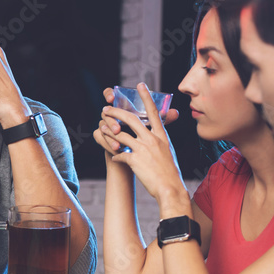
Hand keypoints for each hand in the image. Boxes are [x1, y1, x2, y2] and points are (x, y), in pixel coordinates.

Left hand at [98, 85, 186, 206]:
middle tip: (106, 109)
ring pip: (120, 134)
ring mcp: (143, 149)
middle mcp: (152, 139)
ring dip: (109, 131)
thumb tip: (154, 138)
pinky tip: (114, 158)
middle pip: (131, 119)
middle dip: (116, 112)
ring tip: (102, 129)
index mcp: (161, 136)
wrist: (170, 189)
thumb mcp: (168, 152)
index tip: (140, 85)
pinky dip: (116, 156)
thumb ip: (159, 142)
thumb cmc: (170, 173)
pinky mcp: (135, 160)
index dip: (146, 97)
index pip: (153, 112)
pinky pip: (119, 154)